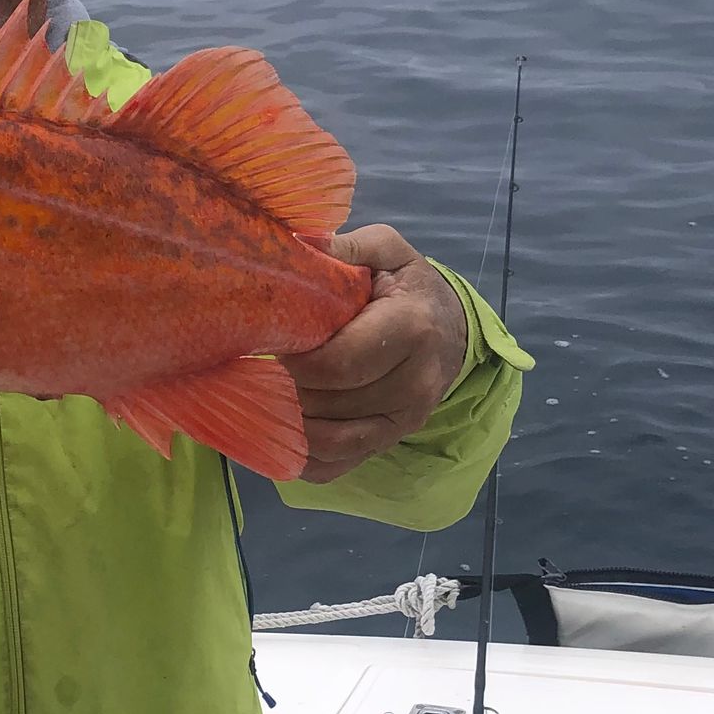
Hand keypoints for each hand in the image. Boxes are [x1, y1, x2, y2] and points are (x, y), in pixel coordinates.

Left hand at [278, 225, 469, 482]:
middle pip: (328, 403)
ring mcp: (403, 422)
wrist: (450, 331)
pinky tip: (278, 431)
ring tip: (265, 394)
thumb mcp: (388, 251)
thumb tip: (304, 245)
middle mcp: (414, 385)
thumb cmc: (408, 287)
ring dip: (288, 423)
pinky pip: (335, 468)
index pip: (337, 363)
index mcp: (411, 330)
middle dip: (286, 386)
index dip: (294, 358)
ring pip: (329, 442)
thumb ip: (351, 245)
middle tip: (262, 365)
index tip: (271, 340)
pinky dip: (300, 459)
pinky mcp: (388, 444)